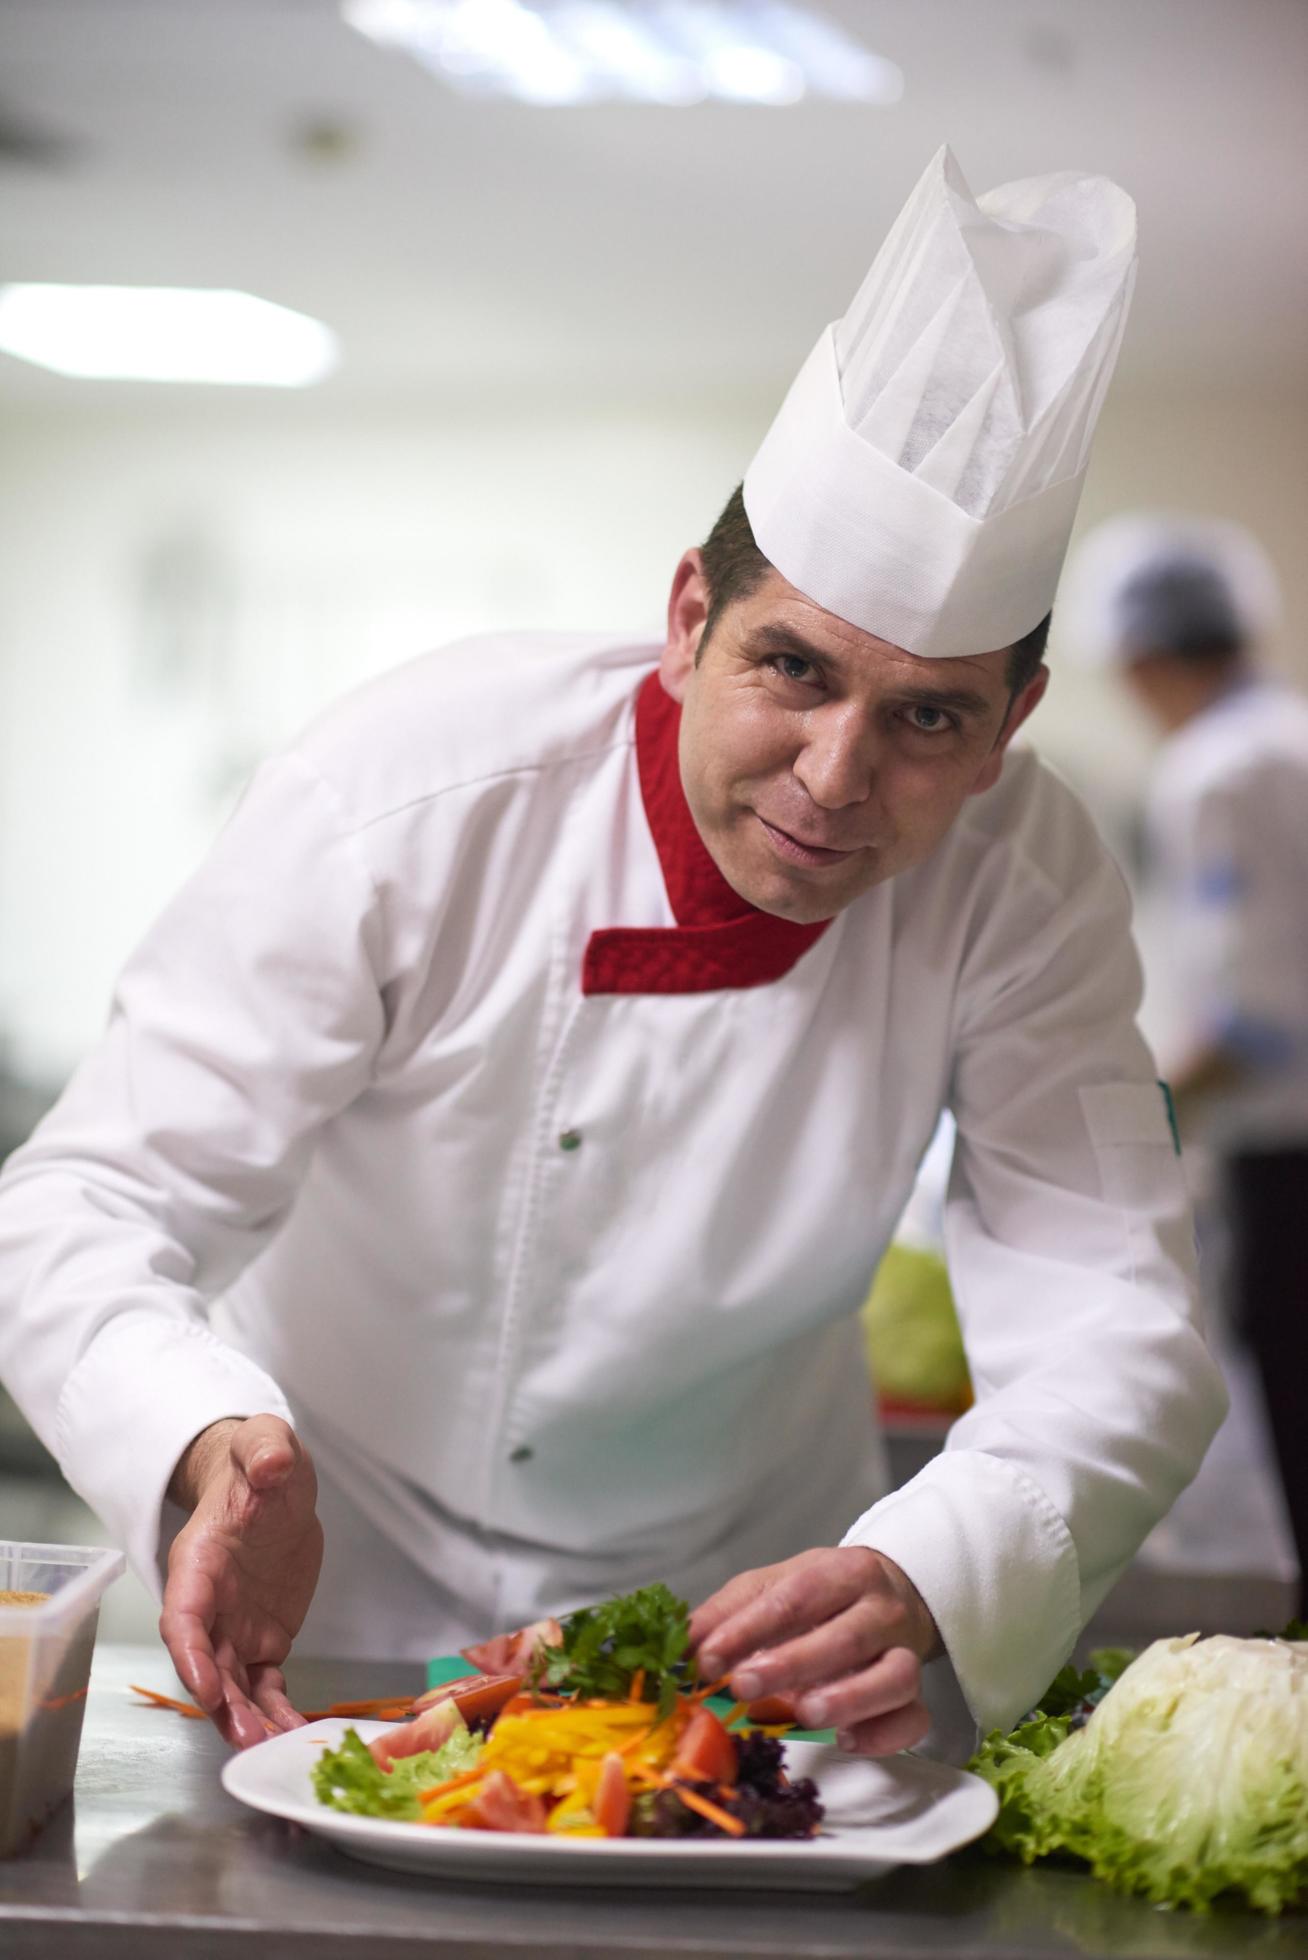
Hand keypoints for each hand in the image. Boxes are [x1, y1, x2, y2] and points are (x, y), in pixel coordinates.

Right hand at [159, 1413, 322, 1749]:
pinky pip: (266, 1684)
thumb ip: (264, 1449)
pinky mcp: (264, 1640)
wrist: (271, 1485)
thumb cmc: (258, 1463)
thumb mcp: (264, 1441)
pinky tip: (293, 1735)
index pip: (184, 1615)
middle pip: (207, 1664)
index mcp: (199, 1561)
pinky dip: (277, 1711)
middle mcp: (211, 1603)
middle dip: (222, 1705)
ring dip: (248, 1720)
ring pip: (233, 1686)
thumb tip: (271, 1464)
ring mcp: (236, 1627)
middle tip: (248, 1739)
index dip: (191, 1653)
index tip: (206, 1685)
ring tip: (272, 1749)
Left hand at [689, 1546, 940, 1756]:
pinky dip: (884, 1734)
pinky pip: (914, 1719)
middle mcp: (880, 1610)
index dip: (750, 1628)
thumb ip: (729, 1612)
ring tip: (804, 1715)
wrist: (890, 1595)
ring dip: (848, 1699)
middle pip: (845, 1637)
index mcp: (841, 1573)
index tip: (708, 1659)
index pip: (796, 1596)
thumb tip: (681, 1646)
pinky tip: (847, 1741)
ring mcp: (904, 1653)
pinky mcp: (917, 1696)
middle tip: (743, 1688)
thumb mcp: (773, 1586)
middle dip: (792, 1665)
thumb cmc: (820, 1596)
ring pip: (894, 1677)